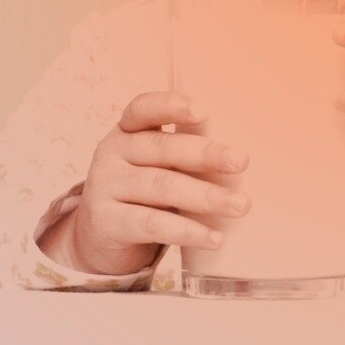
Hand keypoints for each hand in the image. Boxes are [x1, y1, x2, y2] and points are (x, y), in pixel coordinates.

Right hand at [36, 91, 250, 276]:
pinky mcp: (106, 222)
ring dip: (205, 196)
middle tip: (242, 161)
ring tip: (240, 205)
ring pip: (161, 187)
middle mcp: (112, 152)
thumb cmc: (146, 188)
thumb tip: (241, 154)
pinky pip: (152, 224)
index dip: (171, 106)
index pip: (143, 109)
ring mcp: (105, 186)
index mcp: (128, 129)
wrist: (102, 234)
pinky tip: (215, 238)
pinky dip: (187, 231)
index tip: (203, 112)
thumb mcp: (158, 162)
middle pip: (161, 148)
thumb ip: (186, 150)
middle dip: (206, 154)